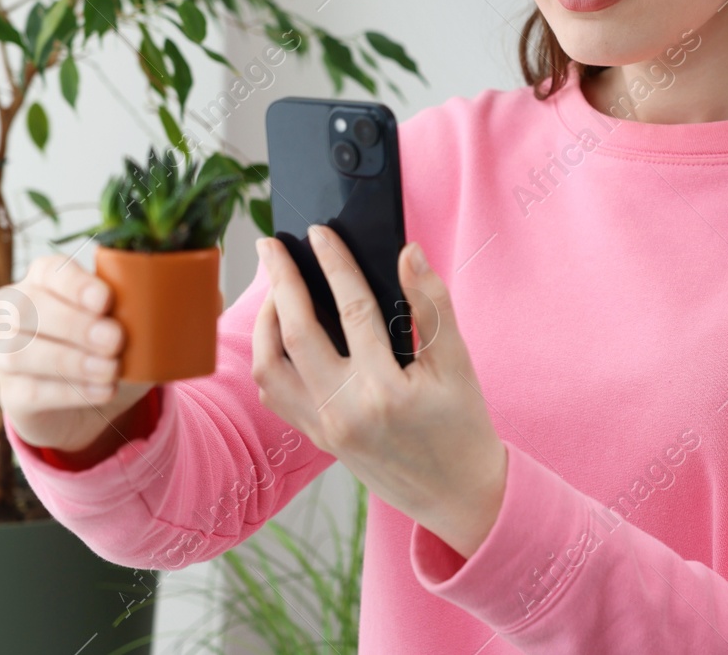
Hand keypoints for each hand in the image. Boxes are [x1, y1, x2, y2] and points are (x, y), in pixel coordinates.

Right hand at [0, 253, 156, 453]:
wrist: (99, 398)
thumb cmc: (119, 346)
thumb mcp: (145, 324)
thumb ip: (175, 306)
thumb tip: (215, 296)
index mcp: (49, 281)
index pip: (48, 270)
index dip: (72, 283)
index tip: (106, 299)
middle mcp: (19, 312)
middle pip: (27, 309)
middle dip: (72, 324)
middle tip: (115, 339)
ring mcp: (6, 352)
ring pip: (18, 351)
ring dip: (68, 361)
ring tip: (111, 371)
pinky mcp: (11, 393)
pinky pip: (26, 391)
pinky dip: (65, 392)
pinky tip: (100, 392)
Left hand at [251, 225, 507, 559]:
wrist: (459, 495)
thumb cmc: (463, 426)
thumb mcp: (458, 364)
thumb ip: (432, 305)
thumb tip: (409, 253)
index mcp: (384, 390)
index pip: (352, 310)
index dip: (335, 264)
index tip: (320, 233)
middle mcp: (344, 412)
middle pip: (295, 333)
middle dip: (280, 282)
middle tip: (271, 245)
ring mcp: (325, 429)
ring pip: (269, 368)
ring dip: (264, 323)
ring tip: (274, 290)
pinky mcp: (318, 440)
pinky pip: (276, 395)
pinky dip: (269, 359)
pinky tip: (281, 335)